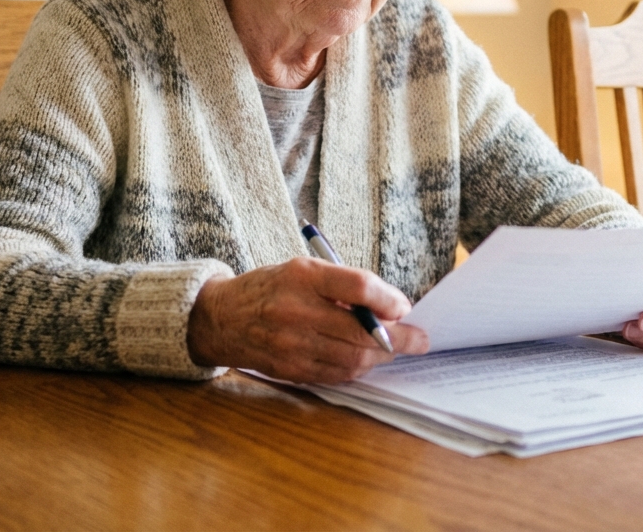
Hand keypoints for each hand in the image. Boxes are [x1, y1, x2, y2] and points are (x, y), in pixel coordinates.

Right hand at [187, 257, 429, 382]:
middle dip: (398, 338)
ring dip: (380, 356)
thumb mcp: (303, 269)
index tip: (405, 306)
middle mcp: (296, 311)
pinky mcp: (290, 369)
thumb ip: (343, 284)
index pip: (357, 286)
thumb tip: (391, 307)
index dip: (388, 298)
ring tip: (394, 349)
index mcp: (302, 277)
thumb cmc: (272, 288)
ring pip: (352, 358)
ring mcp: (292, 344)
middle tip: (420, 339)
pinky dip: (358, 368)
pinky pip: (336, 374)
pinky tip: (365, 359)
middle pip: (360, 331)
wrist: (222, 318)